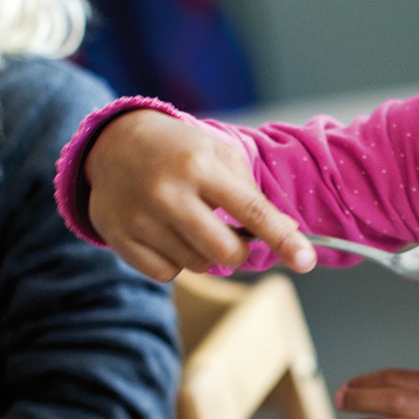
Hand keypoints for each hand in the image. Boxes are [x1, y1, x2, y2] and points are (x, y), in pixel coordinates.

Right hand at [85, 109, 314, 280]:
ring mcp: (140, 217)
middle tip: (230, 236)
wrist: (112, 143)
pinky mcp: (119, 237)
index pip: (252, 211)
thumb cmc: (178, 151)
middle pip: (226, 252)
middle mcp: (169, 192)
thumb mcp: (218, 155)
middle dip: (239, 252)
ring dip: (204, 254)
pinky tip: (166, 234)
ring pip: (197, 265)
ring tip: (189, 223)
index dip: (283, 239)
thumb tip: (288, 233)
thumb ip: (252, 195)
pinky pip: (167, 274)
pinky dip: (175, 262)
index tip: (306, 260)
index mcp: (200, 166)